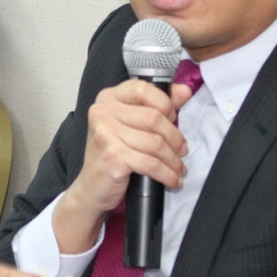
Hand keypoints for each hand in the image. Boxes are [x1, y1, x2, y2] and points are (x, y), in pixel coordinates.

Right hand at [51, 79, 193, 253]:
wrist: (92, 188)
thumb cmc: (113, 155)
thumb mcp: (132, 126)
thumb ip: (157, 106)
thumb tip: (184, 91)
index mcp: (108, 99)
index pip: (142, 89)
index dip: (164, 104)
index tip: (173, 119)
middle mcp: (102, 112)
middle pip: (153, 118)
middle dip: (175, 137)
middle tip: (182, 150)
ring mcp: (105, 134)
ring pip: (155, 143)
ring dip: (173, 159)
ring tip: (179, 168)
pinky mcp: (112, 157)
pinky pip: (151, 163)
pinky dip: (167, 174)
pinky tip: (173, 179)